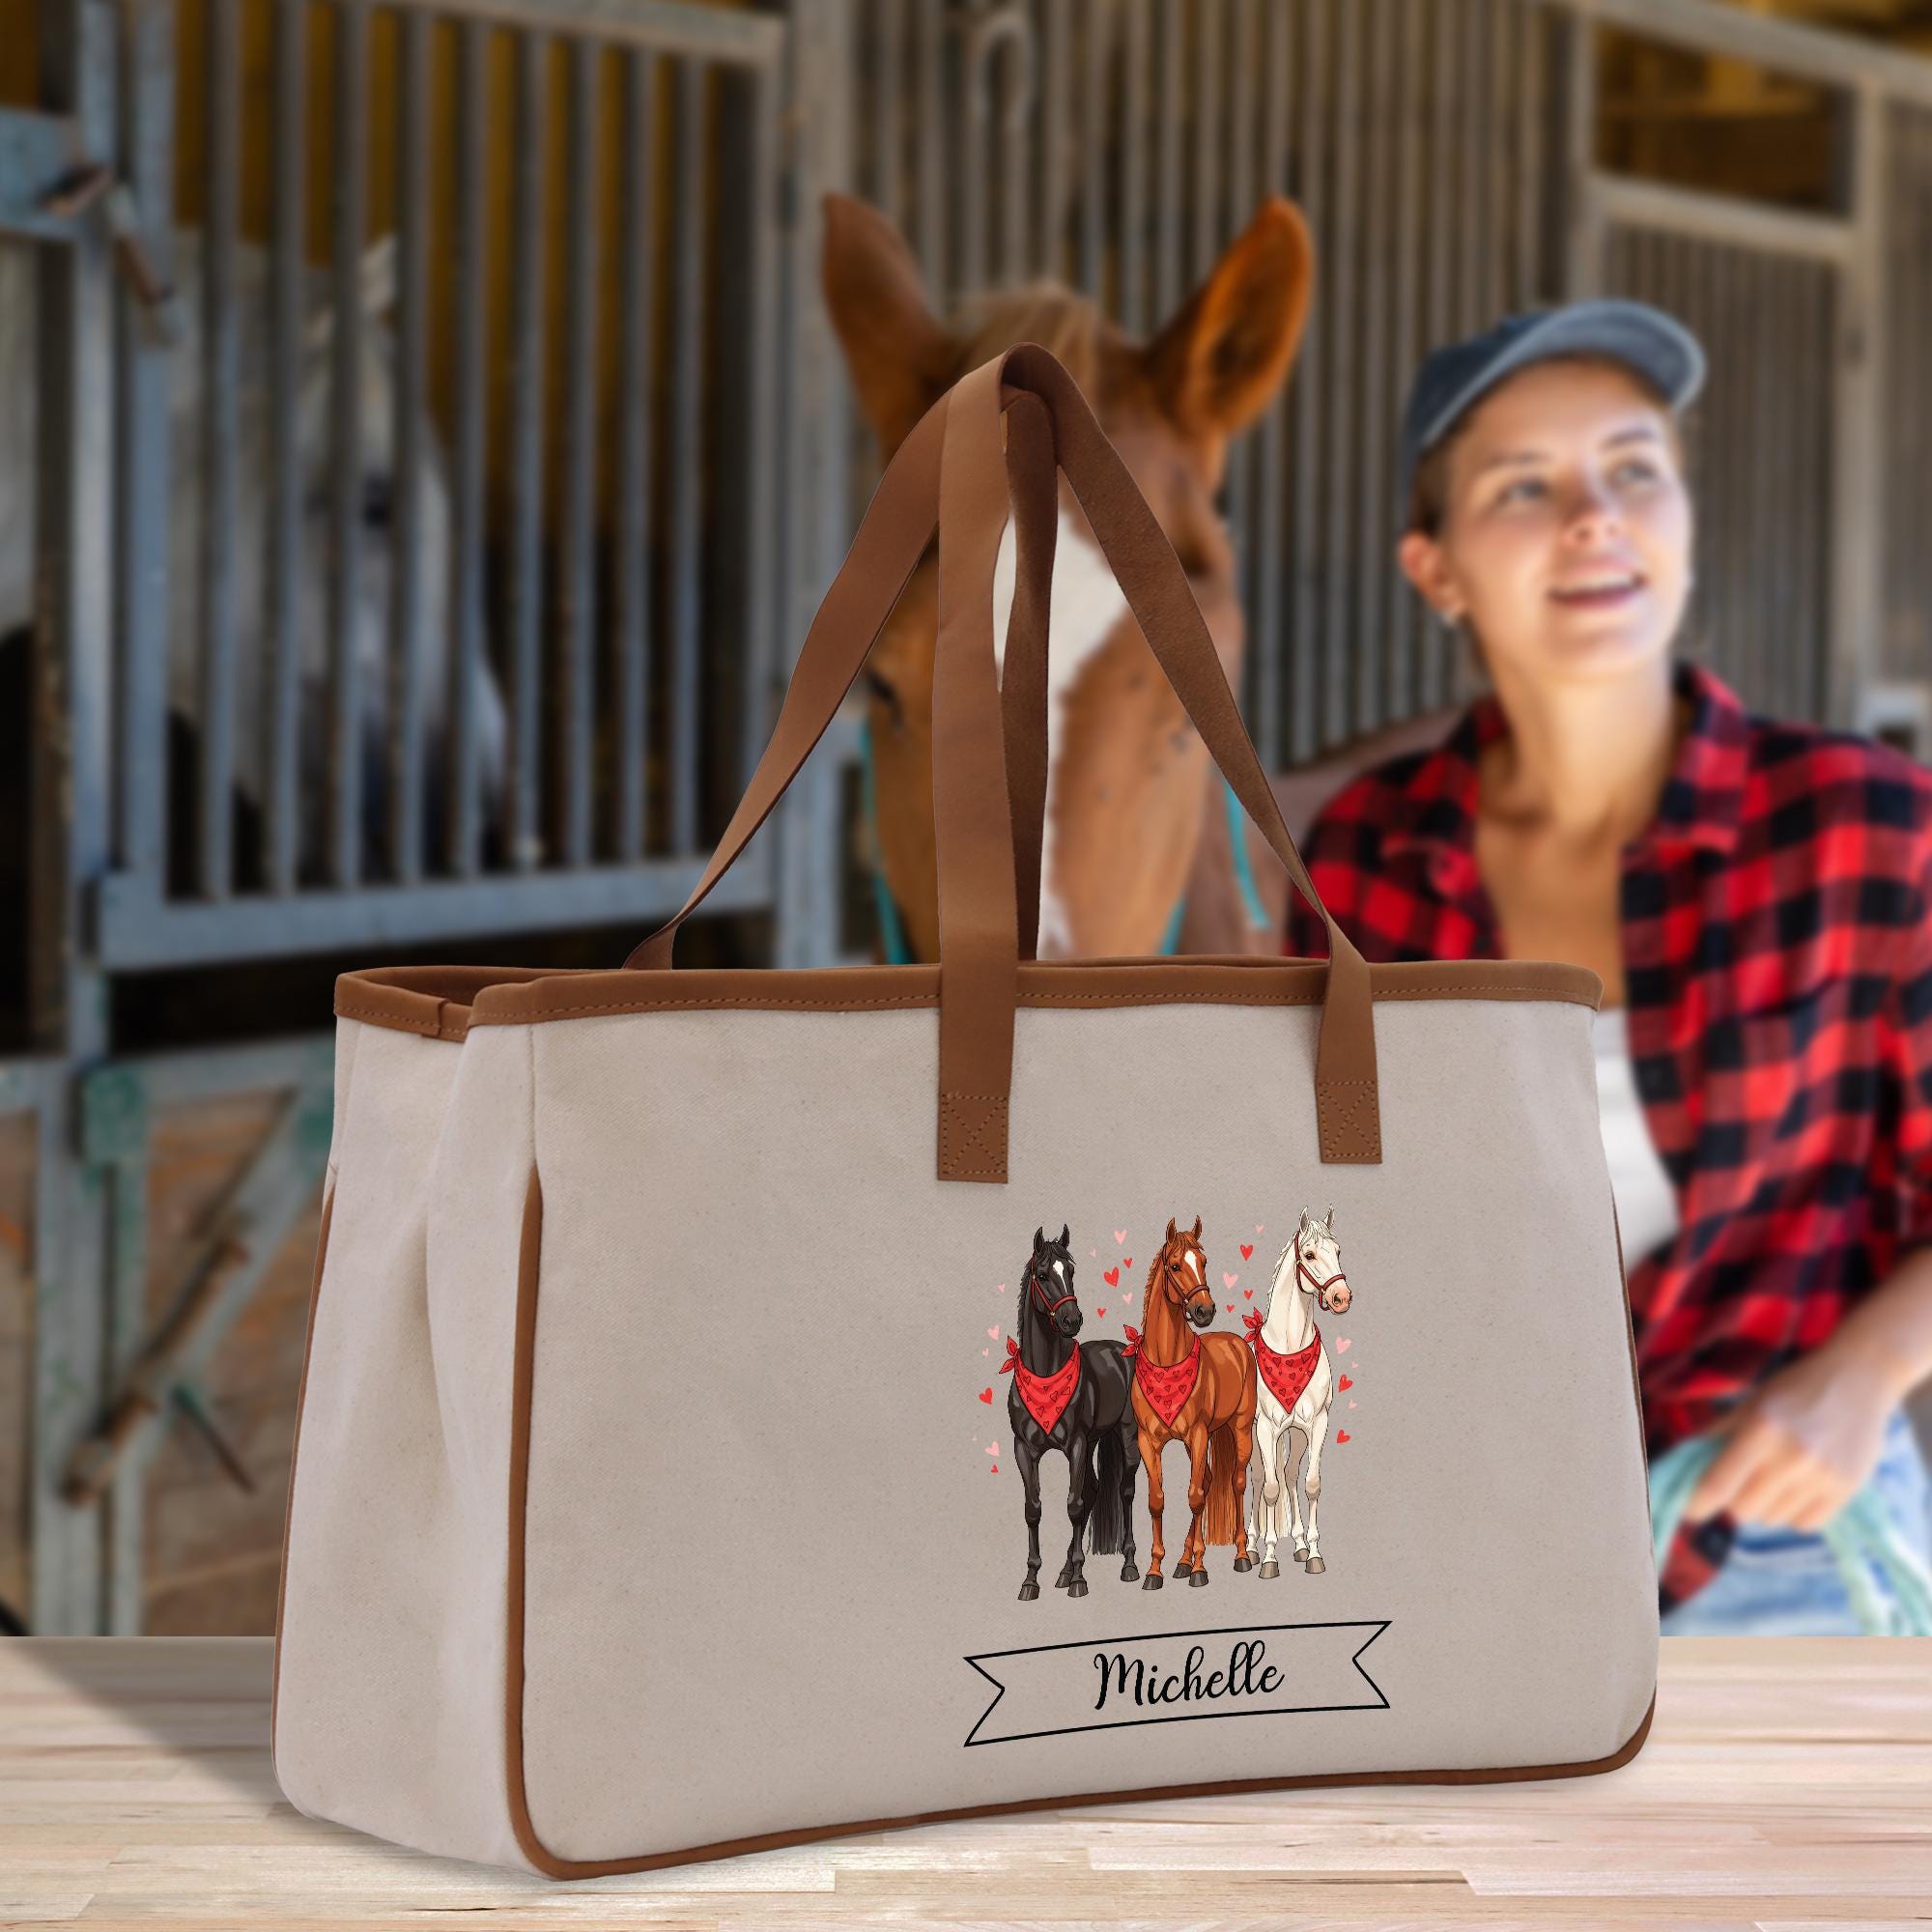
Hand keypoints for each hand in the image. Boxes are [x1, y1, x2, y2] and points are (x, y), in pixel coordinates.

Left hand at [1681, 1339, 1895, 1531]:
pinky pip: (1804, 1524)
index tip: (1687, 1511)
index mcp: (1760, 1429)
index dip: (1696, 1504)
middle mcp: (1792, 1456)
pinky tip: (1799, 1486)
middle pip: (1743, 1509)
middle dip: (1733, 1499)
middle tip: (1741, 1479)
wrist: (1858, 1378)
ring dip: (1765, 1505)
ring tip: (1776, 1475)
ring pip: (1773, 1519)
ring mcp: (1823, 1476)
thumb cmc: (1796, 1387)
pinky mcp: (1847, 1489)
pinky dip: (1794, 1513)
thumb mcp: (1751, 1403)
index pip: (1717, 1485)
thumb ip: (1717, 1434)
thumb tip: (1681, 1463)